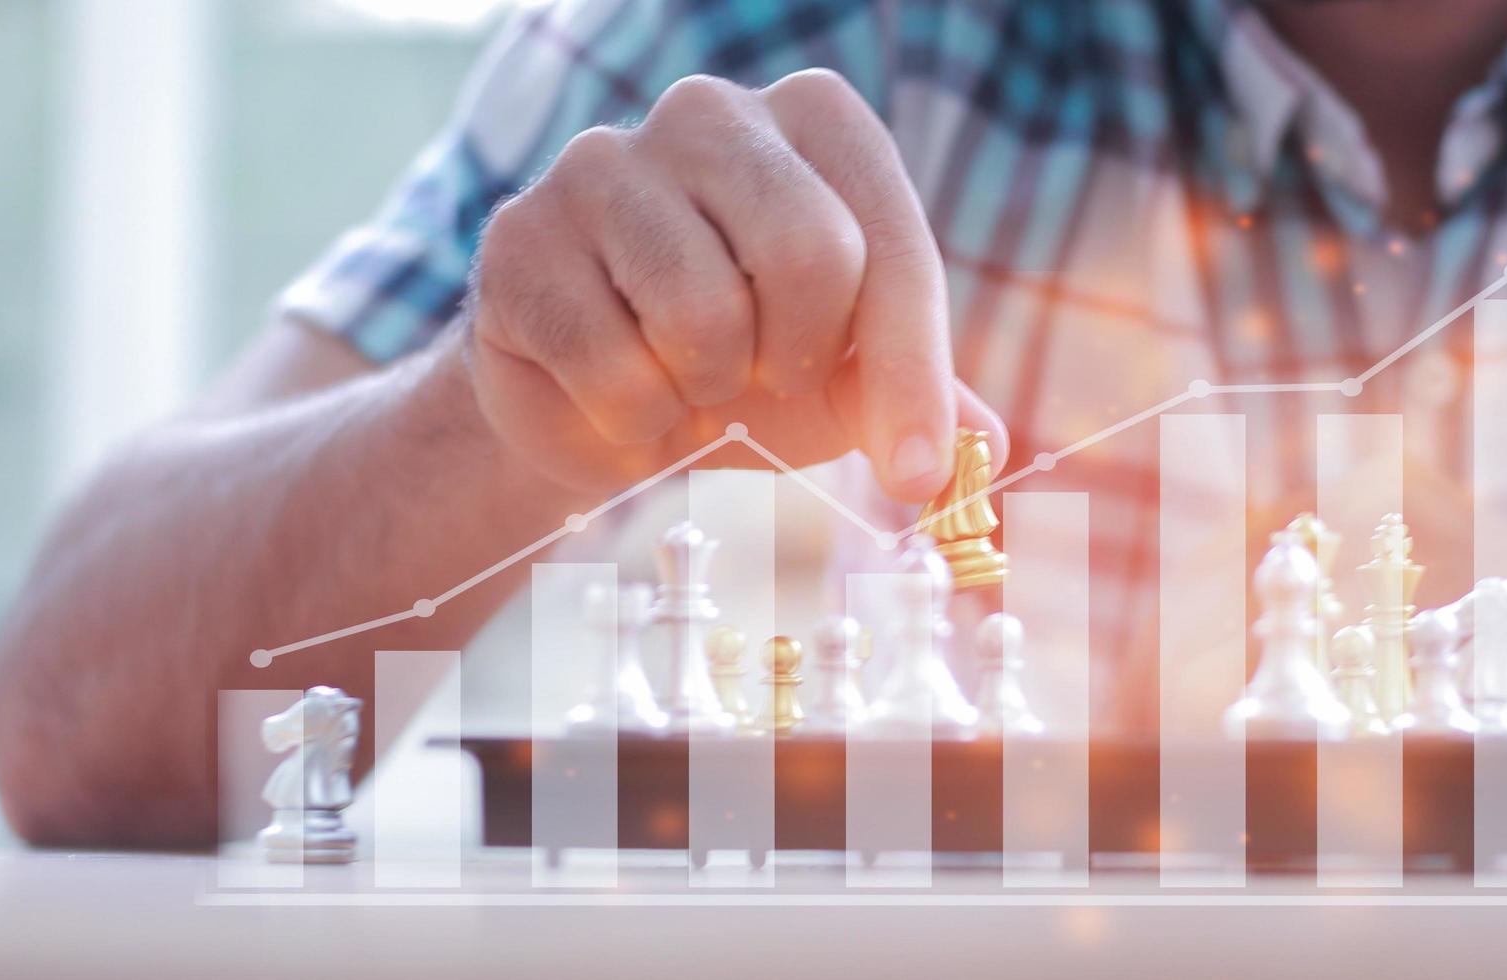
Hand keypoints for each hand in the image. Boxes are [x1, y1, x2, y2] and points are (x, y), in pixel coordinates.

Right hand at [460, 69, 1005, 500]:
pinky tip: (622, 398)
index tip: (916, 473)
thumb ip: (920, 395)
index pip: (891, 246)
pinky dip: (633, 420)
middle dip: (797, 360)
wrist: (599, 400)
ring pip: (703, 315)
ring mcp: (602, 163)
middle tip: (764, 380)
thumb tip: (986, 449)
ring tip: (688, 382)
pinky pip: (611, 366)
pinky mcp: (520, 238)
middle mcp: (709, 112)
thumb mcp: (848, 376)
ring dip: (706, 393)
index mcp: (815, 119)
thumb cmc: (743, 367)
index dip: (911, 376)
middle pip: (808, 255)